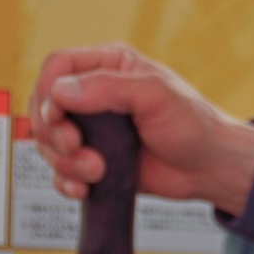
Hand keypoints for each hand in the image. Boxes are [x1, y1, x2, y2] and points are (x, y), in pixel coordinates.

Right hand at [28, 43, 253, 215]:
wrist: (210, 166)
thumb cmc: (193, 124)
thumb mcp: (156, 96)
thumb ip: (110, 88)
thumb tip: (61, 91)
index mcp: (112, 66)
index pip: (58, 66)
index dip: (48, 91)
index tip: (58, 115)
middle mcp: (97, 94)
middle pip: (44, 106)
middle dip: (53, 131)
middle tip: (76, 145)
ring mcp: (94, 129)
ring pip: (48, 142)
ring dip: (64, 161)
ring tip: (98, 170)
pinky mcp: (94, 159)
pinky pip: (60, 171)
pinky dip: (66, 181)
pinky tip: (85, 187)